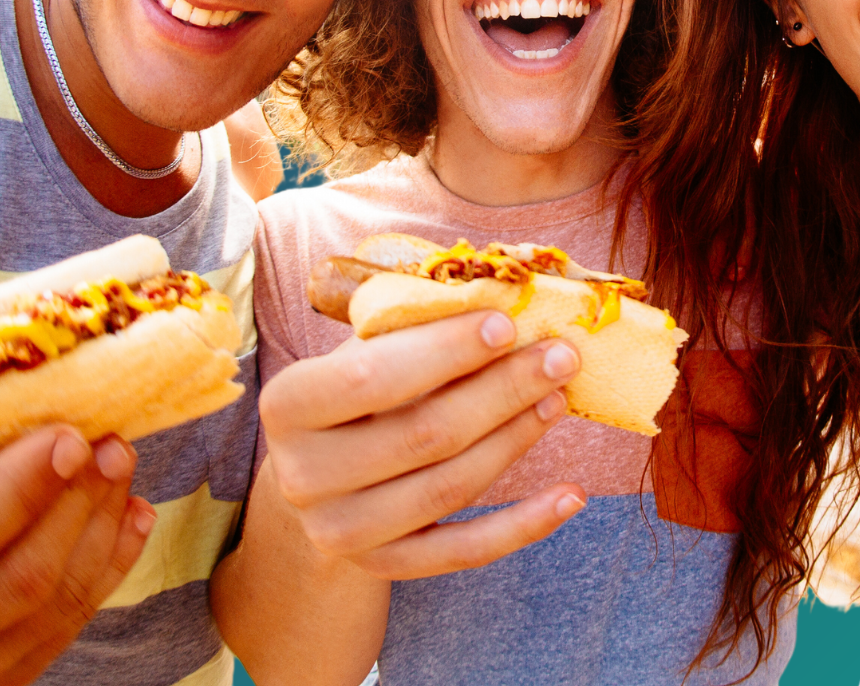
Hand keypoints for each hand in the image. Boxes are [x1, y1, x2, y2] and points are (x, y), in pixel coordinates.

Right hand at [0, 427, 153, 683]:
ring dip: (106, 524)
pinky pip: (77, 619)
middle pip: (27, 574)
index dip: (25, 484)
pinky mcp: (8, 675)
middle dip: (81, 501)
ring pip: (61, 598)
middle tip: (111, 443)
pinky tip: (132, 511)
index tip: (70, 435)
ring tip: (120, 464)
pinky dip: (115, 560)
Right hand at [259, 310, 584, 580]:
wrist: (321, 478)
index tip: (506, 324)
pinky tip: (572, 495)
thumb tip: (505, 294)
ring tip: (559, 400)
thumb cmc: (354, 394)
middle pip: (423, 435)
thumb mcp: (365, 350)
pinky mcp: (383, 565)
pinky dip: (524, 525)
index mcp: (288, 405)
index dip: (445, 351)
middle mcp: (302, 476)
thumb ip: (414, 324)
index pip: (371, 376)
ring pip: (450, 488)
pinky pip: (464, 551)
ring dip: (516, 439)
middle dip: (503, 390)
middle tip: (560, 358)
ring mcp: (340, 530)